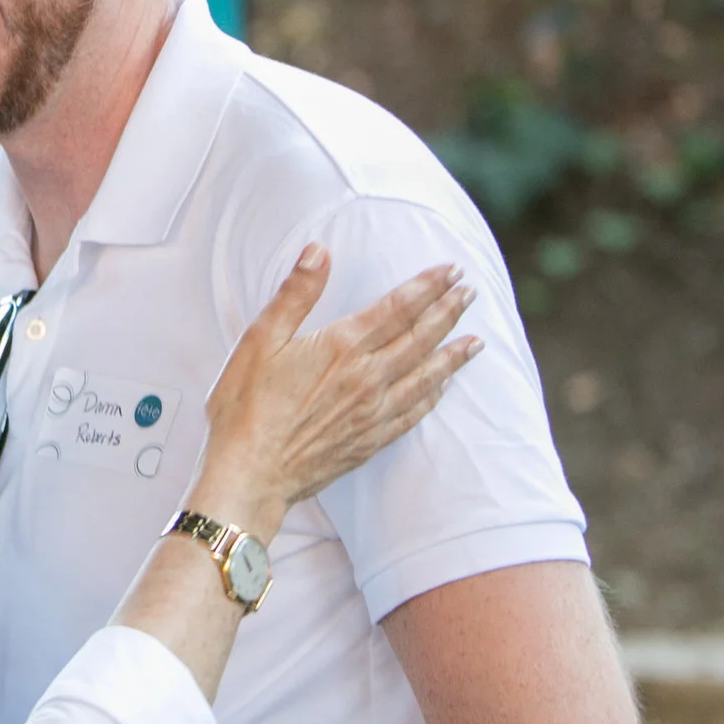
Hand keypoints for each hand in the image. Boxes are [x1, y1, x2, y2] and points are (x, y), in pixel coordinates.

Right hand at [192, 245, 479, 535]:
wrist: (251, 472)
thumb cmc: (247, 406)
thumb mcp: (260, 339)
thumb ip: (295, 294)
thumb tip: (319, 252)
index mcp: (342, 347)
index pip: (398, 308)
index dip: (428, 286)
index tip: (451, 270)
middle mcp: (368, 378)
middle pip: (421, 338)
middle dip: (448, 311)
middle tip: (470, 292)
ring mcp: (373, 412)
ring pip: (426, 376)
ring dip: (453, 355)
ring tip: (475, 340)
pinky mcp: (370, 440)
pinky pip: (414, 412)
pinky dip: (434, 395)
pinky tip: (443, 387)